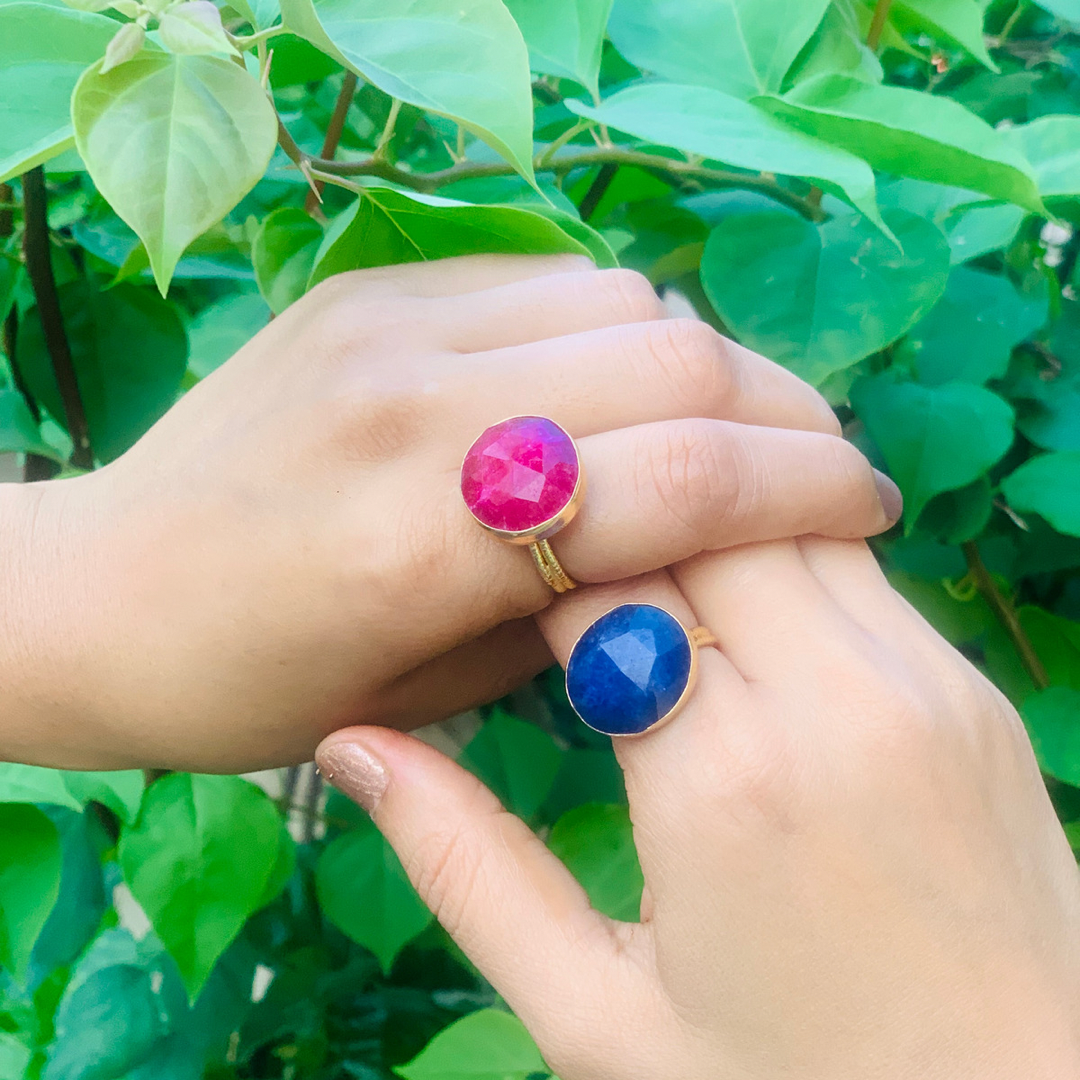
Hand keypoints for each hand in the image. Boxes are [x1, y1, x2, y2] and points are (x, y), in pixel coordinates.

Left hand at [0, 255, 898, 770]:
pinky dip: (612, 329)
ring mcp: (384, 328)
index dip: (806, 489)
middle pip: (677, 364)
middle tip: (815, 466)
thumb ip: (571, 615)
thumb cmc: (254, 688)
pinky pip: (546, 278)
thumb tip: (693, 546)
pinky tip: (610, 386)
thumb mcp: (428, 697)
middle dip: (785, 413)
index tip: (868, 507)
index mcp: (424, 546)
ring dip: (702, 365)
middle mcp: (415, 412)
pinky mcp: (367, 289)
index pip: (682, 481)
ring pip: (625, 303)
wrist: (101, 594)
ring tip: (718, 429)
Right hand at [317, 538, 1079, 1078]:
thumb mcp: (601, 1016)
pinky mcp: (971, 685)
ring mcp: (923, 679)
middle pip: (698, 513)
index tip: (490, 564)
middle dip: (612, 512)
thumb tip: (355, 746)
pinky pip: (854, 561)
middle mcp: (833, 699)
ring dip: (699, 514)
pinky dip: (776, 548)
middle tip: (554, 546)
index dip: (530, 555)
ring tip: (635, 547)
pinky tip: (730, 594)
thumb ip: (467, 869)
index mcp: (720, 781)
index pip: (601, 579)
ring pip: (784, 509)